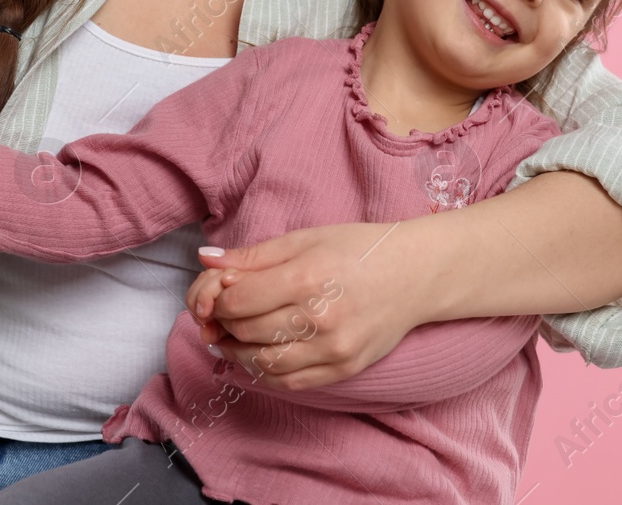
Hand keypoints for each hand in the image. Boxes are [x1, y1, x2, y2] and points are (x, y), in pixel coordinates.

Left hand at [192, 221, 434, 391]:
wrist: (415, 274)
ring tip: (232, 335)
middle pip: (246, 331)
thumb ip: (252, 256)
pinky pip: (289, 382)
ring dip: (237, 351)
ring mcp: (334, 349)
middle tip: (220, 312)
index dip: (216, 298)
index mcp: (308, 277)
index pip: (237, 301)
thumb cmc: (358, 250)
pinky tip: (258, 354)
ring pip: (262, 363)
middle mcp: (321, 318)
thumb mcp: (304, 239)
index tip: (218, 290)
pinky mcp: (344, 369)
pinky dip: (264, 372)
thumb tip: (206, 261)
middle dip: (222, 322)